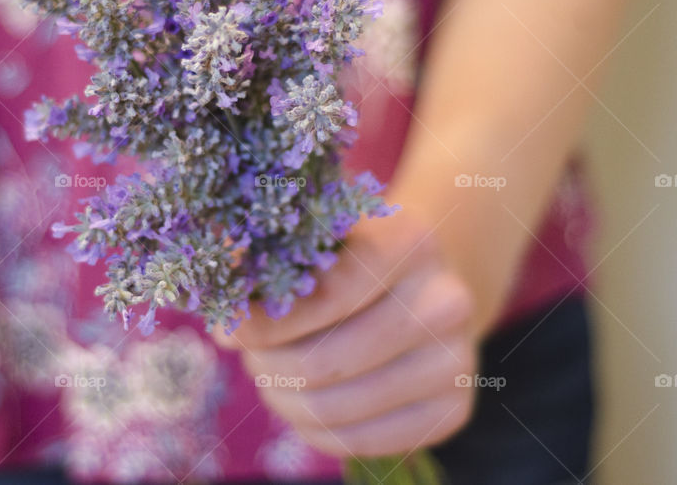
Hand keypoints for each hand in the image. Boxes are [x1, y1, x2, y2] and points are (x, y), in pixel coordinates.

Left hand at [214, 209, 477, 457]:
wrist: (423, 280)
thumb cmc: (352, 252)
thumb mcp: (318, 233)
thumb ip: (267, 256)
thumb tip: (219, 302)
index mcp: (412, 239)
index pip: (327, 297)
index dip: (266, 321)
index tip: (230, 328)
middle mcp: (447, 300)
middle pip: (326, 361)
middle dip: (267, 363)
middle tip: (247, 353)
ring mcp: (457, 360)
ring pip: (335, 408)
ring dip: (282, 396)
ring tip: (269, 371)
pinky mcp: (455, 410)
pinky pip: (357, 442)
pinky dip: (311, 428)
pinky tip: (300, 398)